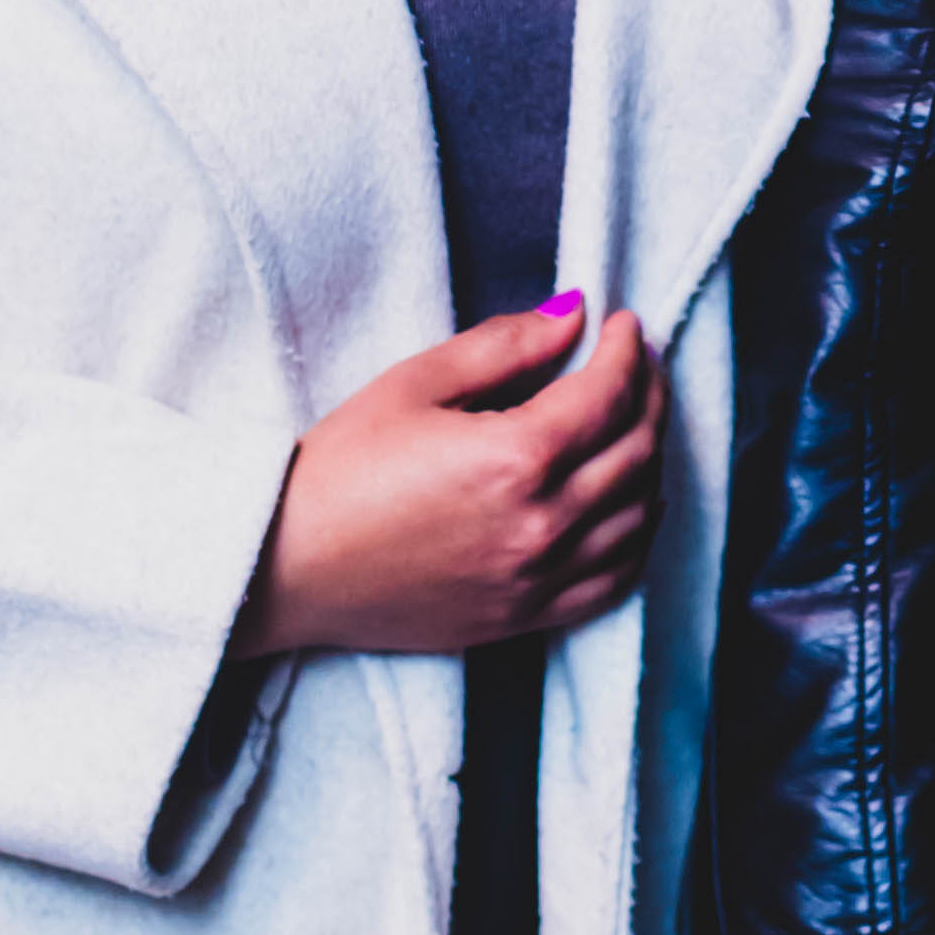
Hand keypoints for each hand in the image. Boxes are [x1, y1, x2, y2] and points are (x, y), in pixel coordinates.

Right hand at [243, 300, 665, 657]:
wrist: (284, 567)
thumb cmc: (337, 471)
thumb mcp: (413, 384)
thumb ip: (503, 346)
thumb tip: (572, 314)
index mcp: (514, 459)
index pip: (608, 395)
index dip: (627, 350)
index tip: (622, 325)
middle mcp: (540, 524)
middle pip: (636, 450)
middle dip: (648, 393)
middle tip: (636, 360)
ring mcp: (536, 580)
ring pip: (637, 515)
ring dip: (650, 459)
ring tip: (635, 420)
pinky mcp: (523, 619)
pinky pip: (614, 580)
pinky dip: (637, 535)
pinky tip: (631, 504)